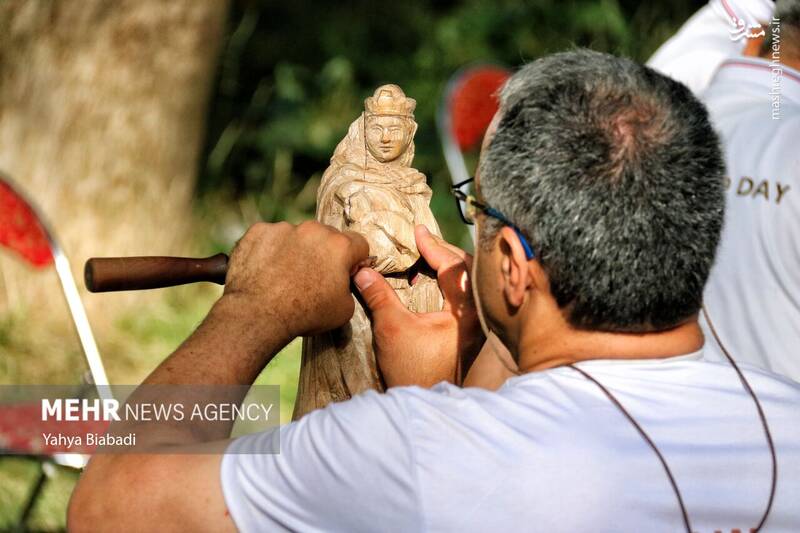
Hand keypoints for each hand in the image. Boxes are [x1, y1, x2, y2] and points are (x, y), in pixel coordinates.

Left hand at [223, 221, 368, 338]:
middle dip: (323, 253)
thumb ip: (350, 288)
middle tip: (313, 277)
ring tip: (284, 276)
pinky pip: (270, 237)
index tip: (346, 272)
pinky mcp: (259, 231)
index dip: (355, 260)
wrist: (257, 314)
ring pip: (296, 235)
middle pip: (326, 236)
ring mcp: (284, 228)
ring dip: (295, 250)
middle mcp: (313, 230)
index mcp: (339, 246)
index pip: (359, 244)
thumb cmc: (304, 314)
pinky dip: (270, 250)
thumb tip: (344, 282)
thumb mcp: (344, 310)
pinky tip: (266, 270)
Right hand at [354, 225, 484, 387]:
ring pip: (468, 282)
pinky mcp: (470, 332)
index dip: (434, 246)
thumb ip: (379, 296)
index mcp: (465, 312)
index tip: (418, 231)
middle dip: (445, 251)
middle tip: (423, 241)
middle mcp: (478, 315)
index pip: (454, 266)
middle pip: (468, 269)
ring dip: (448, 266)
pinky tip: (428, 282)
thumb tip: (362, 270)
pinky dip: (449, 282)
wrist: (424, 402)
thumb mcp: (392, 328)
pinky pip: (465, 295)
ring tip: (424, 257)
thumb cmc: (412, 369)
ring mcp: (477, 324)